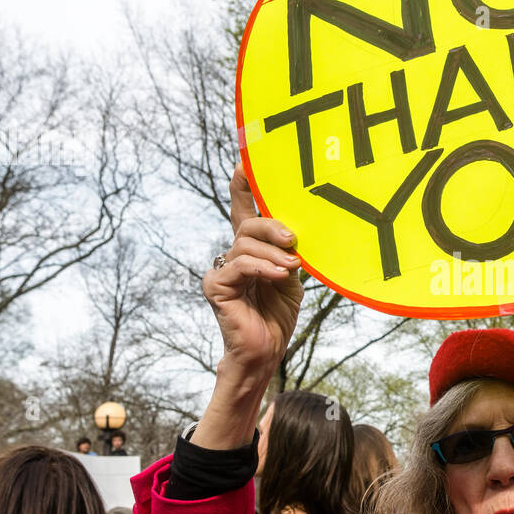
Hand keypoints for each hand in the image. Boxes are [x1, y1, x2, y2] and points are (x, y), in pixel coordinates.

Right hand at [203, 164, 303, 378]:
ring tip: (291, 267)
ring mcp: (222, 270)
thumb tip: (297, 234)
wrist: (266, 352)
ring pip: (245, 244)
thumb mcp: (291, 278)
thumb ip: (289, 253)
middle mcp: (233, 255)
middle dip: (273, 226)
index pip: (245, 210)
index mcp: (252, 249)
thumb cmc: (278, 316)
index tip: (246, 161)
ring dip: (273, 253)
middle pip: (248, 224)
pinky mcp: (216, 287)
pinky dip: (262, 268)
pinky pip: (239, 266)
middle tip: (293, 239)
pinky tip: (278, 275)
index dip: (244, 185)